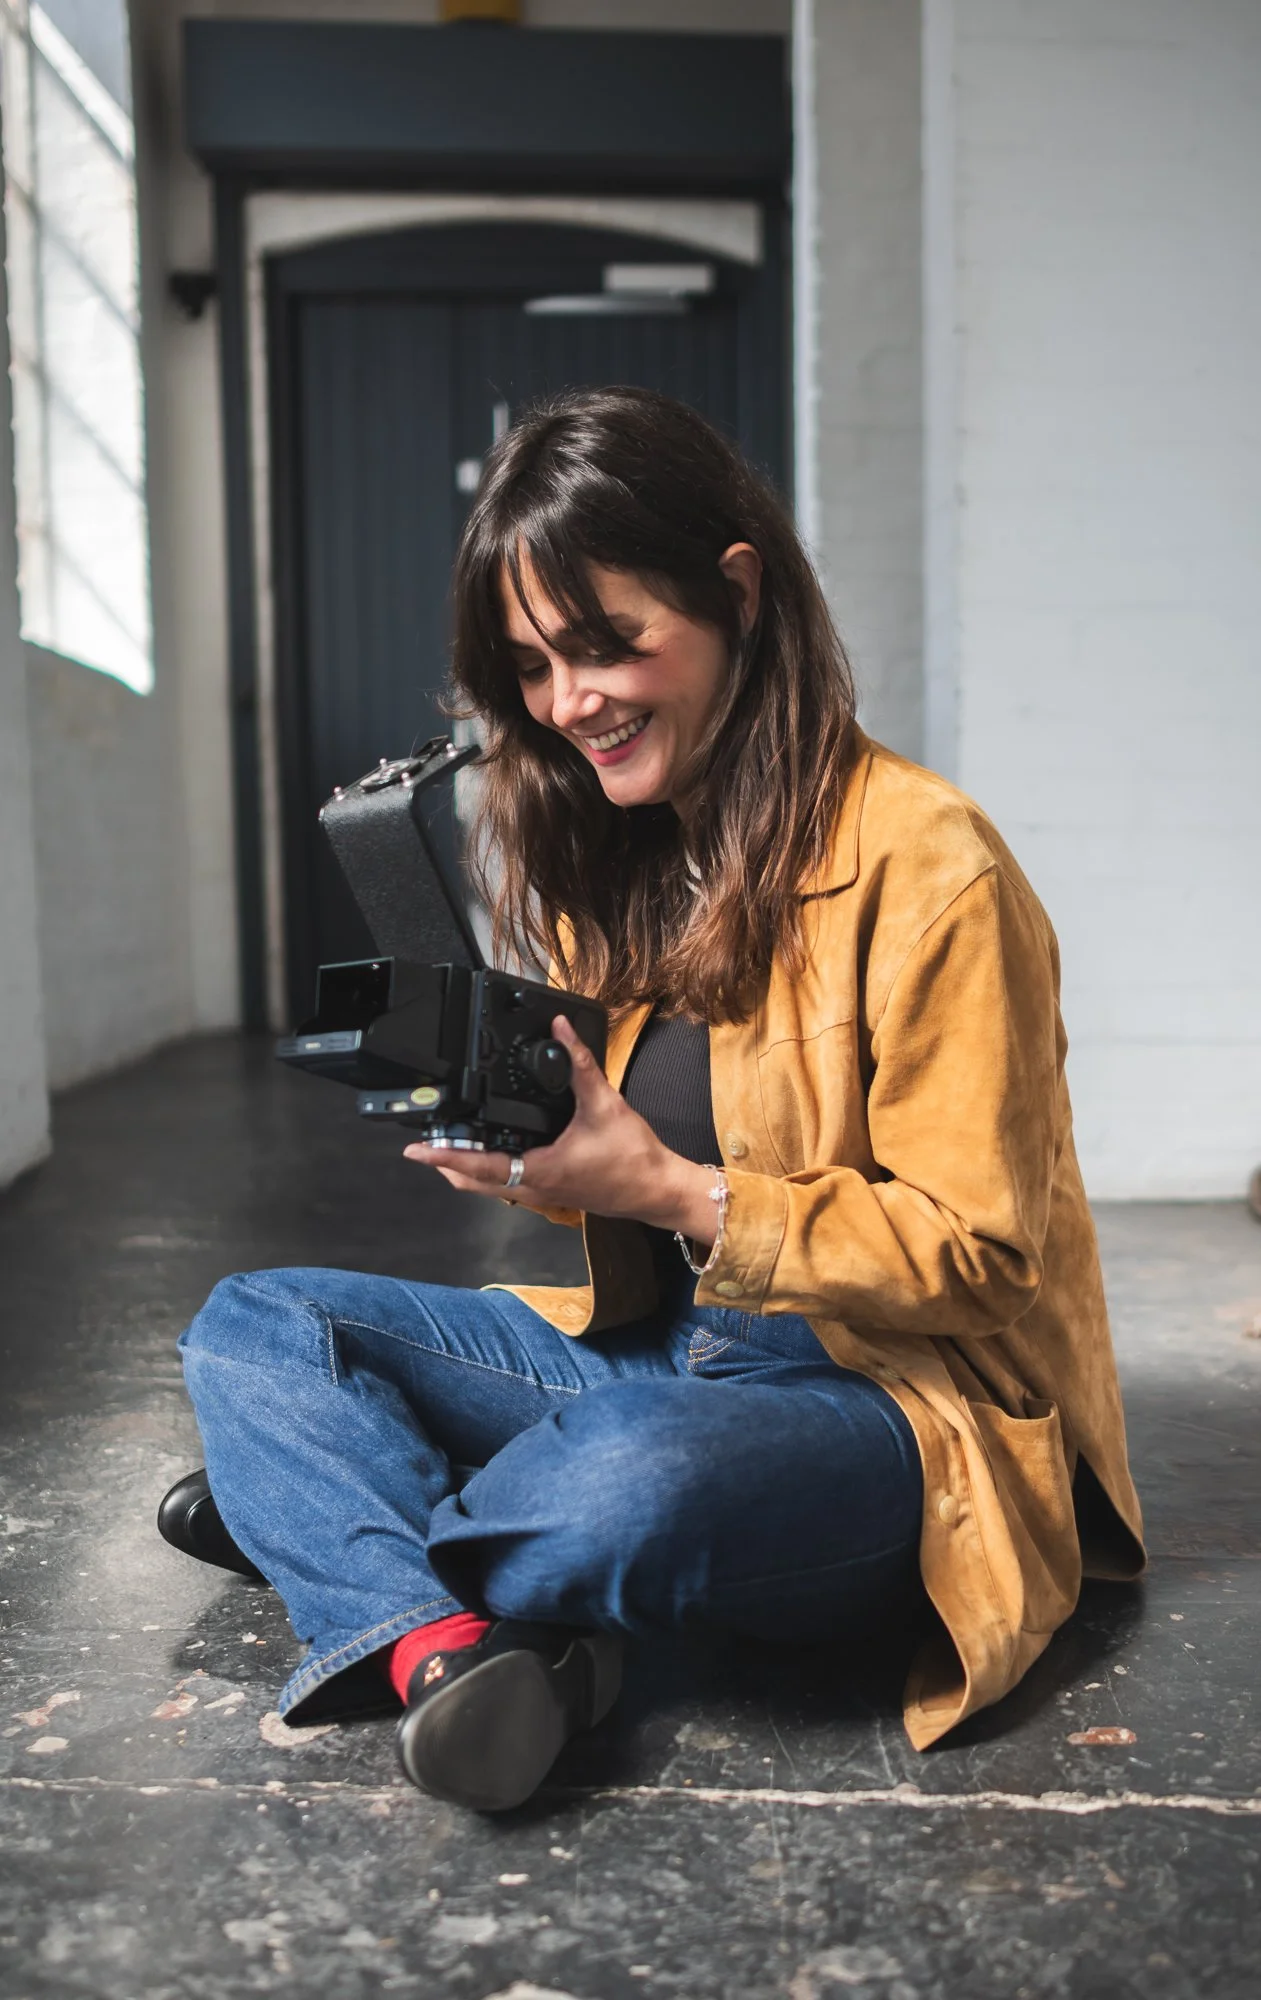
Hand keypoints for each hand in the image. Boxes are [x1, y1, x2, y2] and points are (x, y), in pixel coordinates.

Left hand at [403, 1015, 718, 1243]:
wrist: (658, 1189)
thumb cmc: (634, 1157)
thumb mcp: (604, 1102)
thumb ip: (579, 1064)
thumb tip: (560, 1030)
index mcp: (540, 1169)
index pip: (479, 1165)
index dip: (444, 1155)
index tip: (416, 1149)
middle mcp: (536, 1188)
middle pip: (474, 1183)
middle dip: (446, 1164)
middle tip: (423, 1145)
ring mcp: (544, 1194)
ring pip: (491, 1186)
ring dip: (468, 1169)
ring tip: (448, 1146)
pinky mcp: (554, 1192)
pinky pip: (511, 1184)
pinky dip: (492, 1169)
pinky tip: (497, 1150)